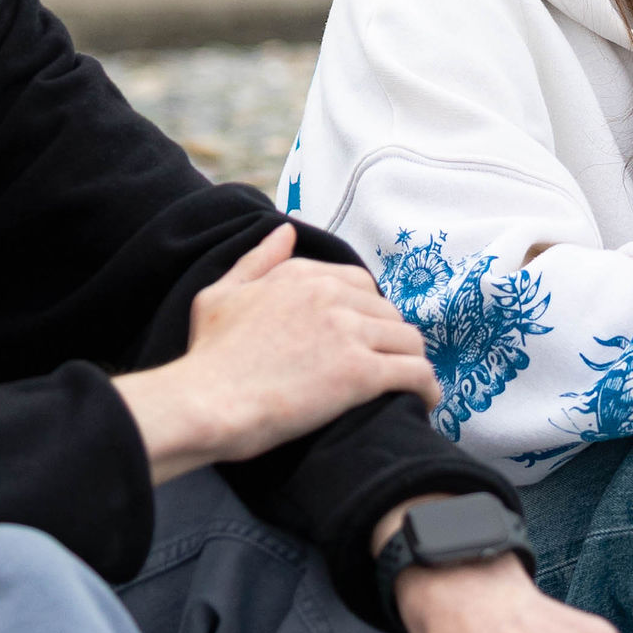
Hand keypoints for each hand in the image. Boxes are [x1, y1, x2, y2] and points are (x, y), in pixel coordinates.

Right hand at [118, 225, 438, 482]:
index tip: (366, 337)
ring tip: (409, 385)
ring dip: (412, 362)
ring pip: (409, 340)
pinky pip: (415, 373)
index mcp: (300, 275)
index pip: (359, 283)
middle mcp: (329, 295)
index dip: (367, 312)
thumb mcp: (220, 294)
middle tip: (387, 365)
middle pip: (388, 311)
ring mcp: (348, 332)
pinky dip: (426, 388)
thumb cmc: (208, 357)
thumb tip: (285, 230)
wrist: (206, 402)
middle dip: (391, 338)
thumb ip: (257, 260)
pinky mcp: (360, 373)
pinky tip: (424, 402)